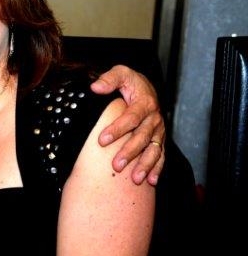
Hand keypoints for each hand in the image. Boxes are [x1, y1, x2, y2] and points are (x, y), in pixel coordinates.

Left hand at [90, 65, 164, 184]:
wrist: (147, 89)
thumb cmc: (131, 83)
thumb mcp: (121, 73)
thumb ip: (109, 79)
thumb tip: (95, 87)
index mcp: (144, 103)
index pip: (130, 118)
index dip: (117, 129)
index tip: (102, 140)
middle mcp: (154, 119)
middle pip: (141, 138)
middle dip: (129, 152)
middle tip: (116, 165)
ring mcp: (158, 131)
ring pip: (153, 150)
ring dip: (144, 165)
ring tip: (135, 178)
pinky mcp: (159, 140)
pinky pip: (160, 156)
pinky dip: (156, 169)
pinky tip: (150, 181)